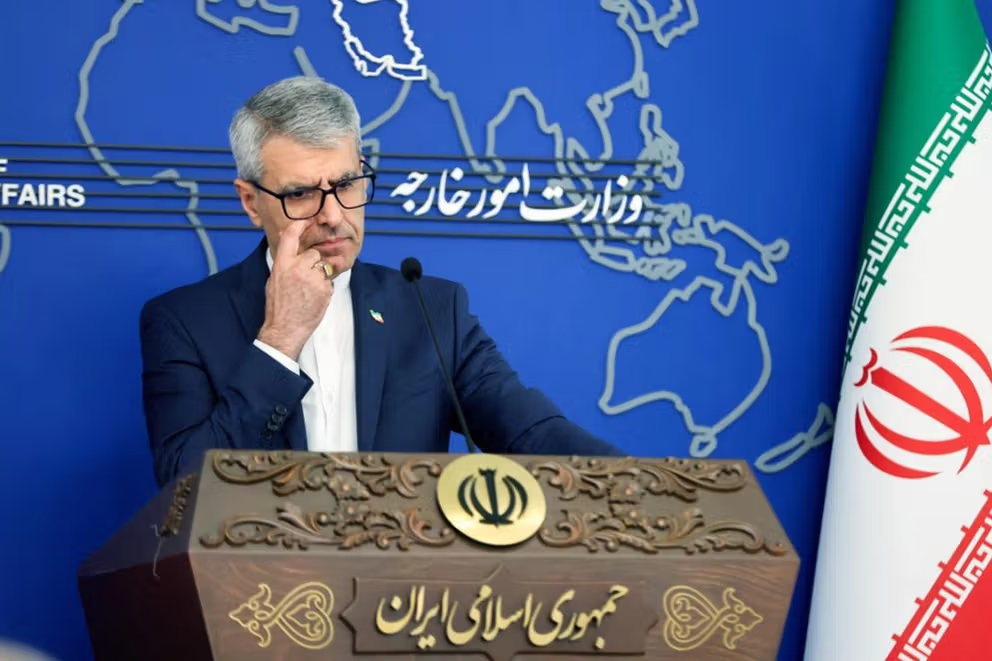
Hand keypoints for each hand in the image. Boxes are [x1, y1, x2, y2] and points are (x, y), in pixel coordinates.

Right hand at [257, 221, 333, 359]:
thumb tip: (292, 252)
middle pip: (313, 254)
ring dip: (319, 276)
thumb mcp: (274, 280)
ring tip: (308, 292)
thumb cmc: (277, 307)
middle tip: (305, 280)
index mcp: (282, 265)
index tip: (306, 221)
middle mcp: (297, 268)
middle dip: (312, 264)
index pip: (290, 237)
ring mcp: (312, 278)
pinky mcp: (324, 289)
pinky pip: (328, 282)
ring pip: (322, 267)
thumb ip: (285, 264)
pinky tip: (314, 298)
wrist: (285, 328)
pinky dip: (324, 288)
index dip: (299, 226)